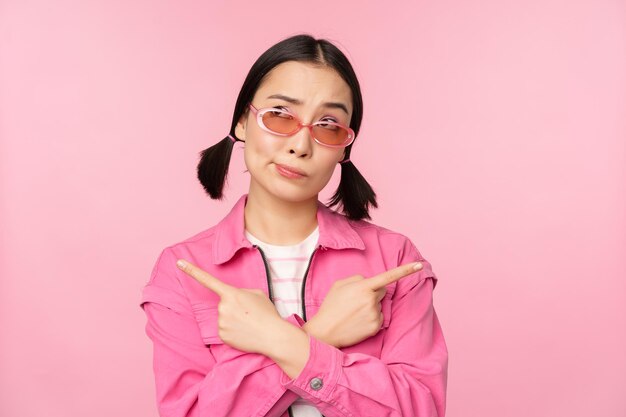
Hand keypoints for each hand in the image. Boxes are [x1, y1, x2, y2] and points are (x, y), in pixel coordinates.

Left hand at [175, 259, 286, 355]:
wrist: (272, 335)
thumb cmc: (267, 313)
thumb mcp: (257, 294)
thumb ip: (241, 293)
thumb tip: (234, 300)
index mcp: (231, 293)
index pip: (207, 280)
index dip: (192, 271)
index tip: (178, 263)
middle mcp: (222, 307)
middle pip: (223, 305)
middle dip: (234, 308)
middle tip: (250, 314)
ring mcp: (221, 322)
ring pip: (224, 318)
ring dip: (234, 320)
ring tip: (249, 324)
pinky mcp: (222, 336)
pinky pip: (225, 331)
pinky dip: (233, 332)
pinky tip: (244, 333)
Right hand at [306, 261, 422, 347]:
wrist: (324, 332)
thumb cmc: (330, 306)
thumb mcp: (339, 285)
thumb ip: (357, 279)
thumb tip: (370, 281)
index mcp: (363, 287)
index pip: (388, 276)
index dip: (405, 270)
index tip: (420, 265)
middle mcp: (372, 300)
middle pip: (382, 290)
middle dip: (374, 292)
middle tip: (356, 300)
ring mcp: (375, 314)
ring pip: (380, 305)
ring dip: (371, 306)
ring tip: (353, 313)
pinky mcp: (376, 327)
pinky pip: (379, 317)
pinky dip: (371, 318)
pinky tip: (357, 322)